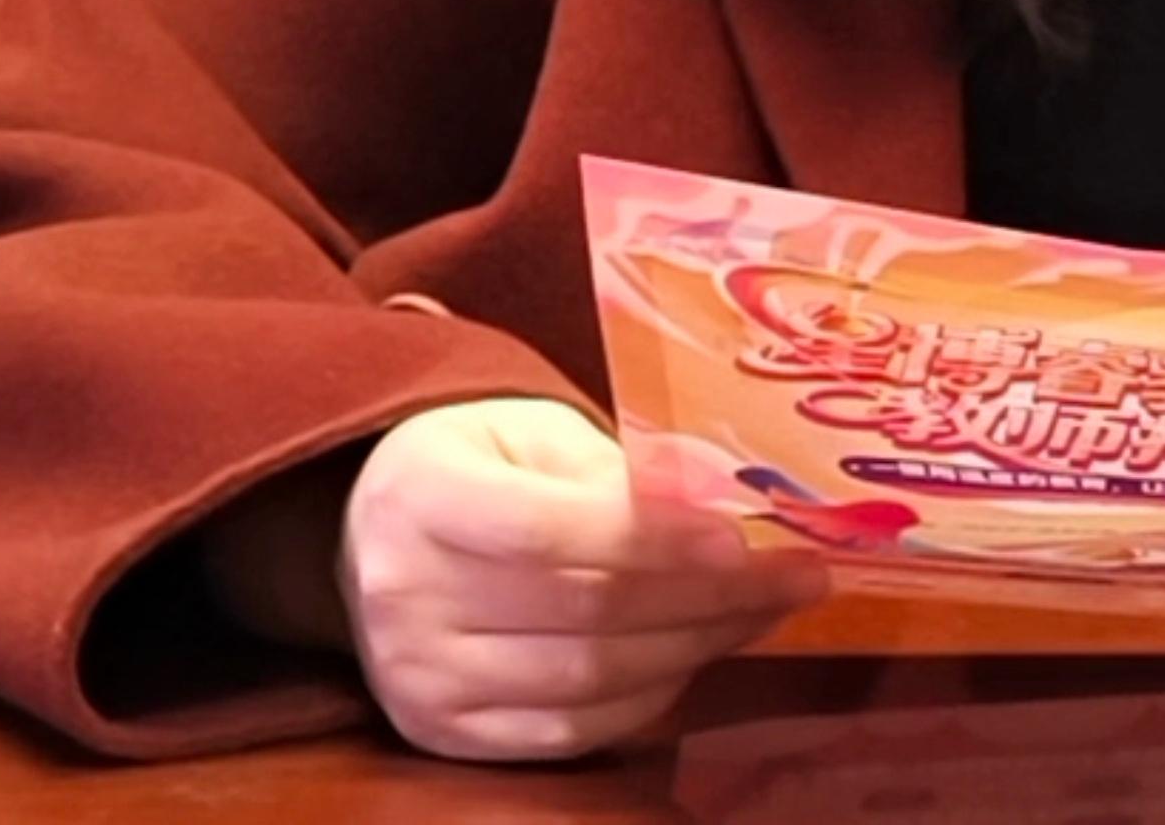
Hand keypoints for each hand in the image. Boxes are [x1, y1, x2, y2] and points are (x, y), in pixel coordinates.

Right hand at [340, 396, 829, 760]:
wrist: (370, 535)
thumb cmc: (475, 462)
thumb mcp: (529, 430)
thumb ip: (610, 469)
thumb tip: (717, 514)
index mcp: (422, 496)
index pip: (553, 532)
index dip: (655, 541)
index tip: (741, 539)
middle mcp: (405, 595)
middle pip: (585, 614)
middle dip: (707, 600)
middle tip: (794, 578)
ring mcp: (419, 677)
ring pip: (587, 682)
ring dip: (694, 650)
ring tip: (759, 612)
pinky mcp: (441, 733)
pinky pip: (569, 734)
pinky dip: (646, 699)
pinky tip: (693, 656)